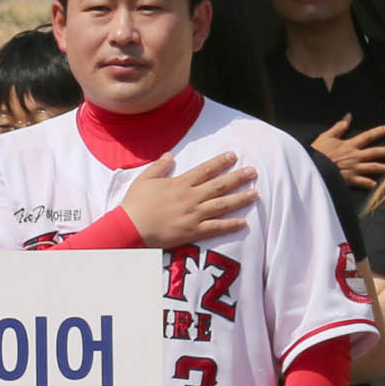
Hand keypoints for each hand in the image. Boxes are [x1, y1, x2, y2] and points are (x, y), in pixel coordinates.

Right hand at [117, 150, 256, 248]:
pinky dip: (230, 225)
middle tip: (253, 171)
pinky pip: (216, 227)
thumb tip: (169, 155)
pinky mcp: (193, 231)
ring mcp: (193, 215)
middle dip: (238, 177)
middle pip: (219, 185)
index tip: (233, 156)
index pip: (205, 170)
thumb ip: (159, 167)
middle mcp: (191, 197)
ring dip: (240, 199)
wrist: (129, 227)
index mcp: (179, 183)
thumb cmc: (134, 204)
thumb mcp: (143, 180)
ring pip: (222, 205)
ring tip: (254, 194)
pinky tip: (243, 222)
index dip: (220, 162)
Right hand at [313, 115, 384, 192]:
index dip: (379, 131)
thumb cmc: (316, 151)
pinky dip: (370, 183)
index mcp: (349, 145)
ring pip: (374, 167)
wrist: (310, 167)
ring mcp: (353, 168)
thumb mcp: (326, 136)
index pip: (368, 136)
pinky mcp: (349, 179)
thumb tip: (348, 116)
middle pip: (376, 152)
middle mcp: (355, 156)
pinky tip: (376, 184)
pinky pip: (362, 182)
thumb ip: (339, 127)